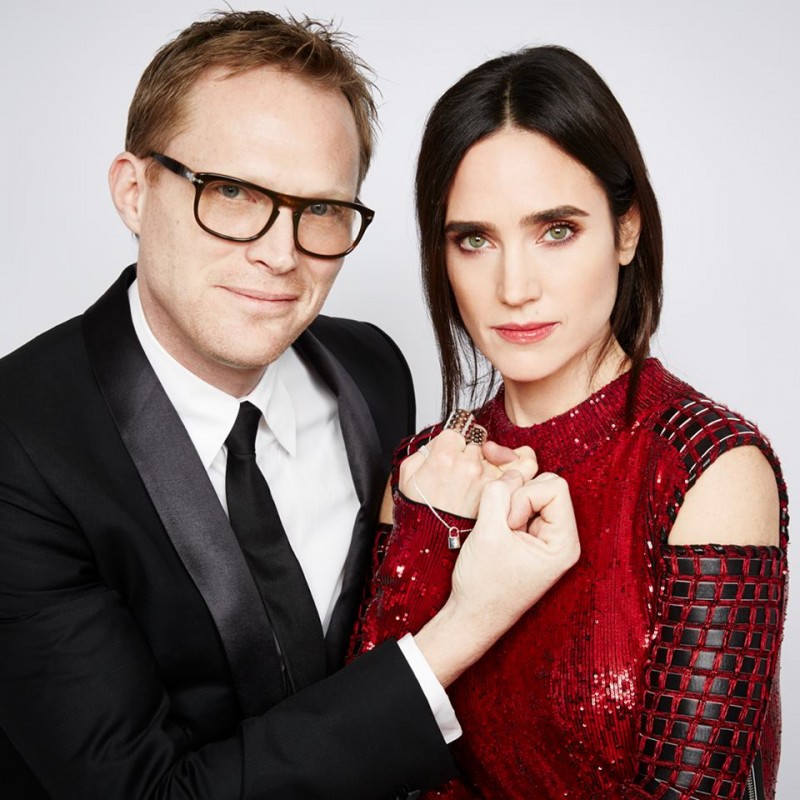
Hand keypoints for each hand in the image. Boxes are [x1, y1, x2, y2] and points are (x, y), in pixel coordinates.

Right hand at [399, 431, 536, 517]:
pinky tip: (510, 473)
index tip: (450, 455)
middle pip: (478, 442)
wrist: (433, 555)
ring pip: (501, 453)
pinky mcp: (504, 495)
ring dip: (494, 459)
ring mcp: (490, 480)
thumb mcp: (407, 477)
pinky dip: (521, 465)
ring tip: (486, 472)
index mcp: (445, 457)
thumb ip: (424, 452)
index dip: (454, 443)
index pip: (458, 429)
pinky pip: (526, 467)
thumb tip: (440, 442)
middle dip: (471, 454)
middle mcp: (470, 466)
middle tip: (460, 474)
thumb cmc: (419, 518)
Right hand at [414, 470, 579, 685]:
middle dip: (518, 496)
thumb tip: (509, 473)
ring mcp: (546, 538)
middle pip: (546, 486)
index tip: (507, 523)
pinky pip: (521, 505)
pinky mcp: (530, 538)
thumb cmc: (483, 587)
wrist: (470, 619)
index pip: (555, 487)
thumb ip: (498, 494)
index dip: (525, 495)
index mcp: (564, 543)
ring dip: (508, 502)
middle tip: (500, 524)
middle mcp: (561, 539)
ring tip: (496, 529)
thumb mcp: (488, 533)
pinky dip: (504, 509)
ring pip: (531, 493)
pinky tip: (495, 531)